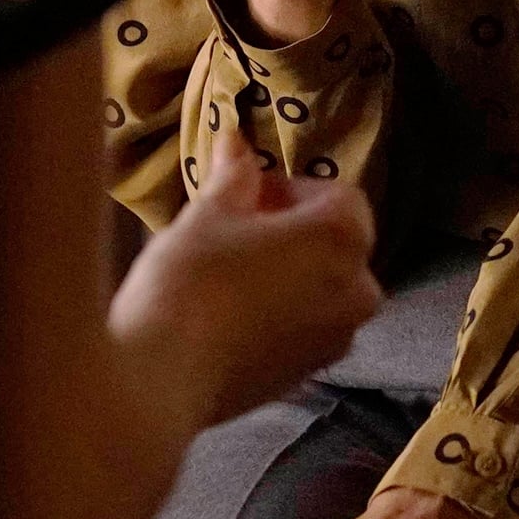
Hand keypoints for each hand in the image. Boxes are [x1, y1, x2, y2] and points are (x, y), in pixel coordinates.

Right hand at [112, 129, 380, 429]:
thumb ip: (235, 176)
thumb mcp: (209, 213)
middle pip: (336, 244)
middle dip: (295, 232)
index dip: (291, 189)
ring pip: (323, 289)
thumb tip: (237, 140)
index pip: (338, 196)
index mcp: (342, 238)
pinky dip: (282, 314)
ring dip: (291, 273)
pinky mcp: (309, 375)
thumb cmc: (191, 279)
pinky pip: (306, 328)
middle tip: (237, 230)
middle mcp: (356, 290)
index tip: (246, 195)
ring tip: (232, 273)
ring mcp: (336, 339)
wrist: (162, 378)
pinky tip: (231, 315)